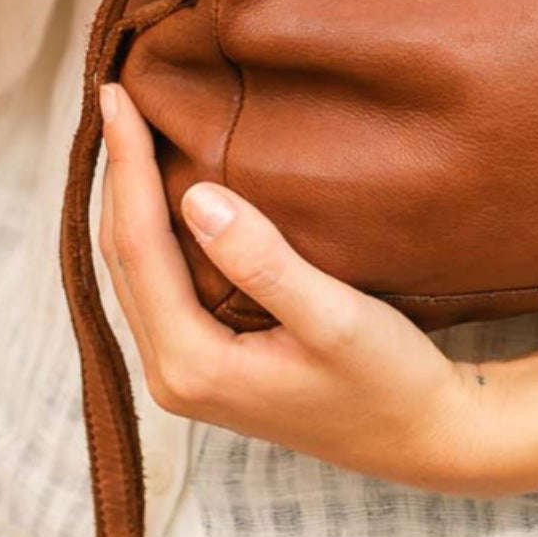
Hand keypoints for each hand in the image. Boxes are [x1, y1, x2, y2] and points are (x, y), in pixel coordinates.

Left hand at [98, 84, 492, 490]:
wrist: (423, 438)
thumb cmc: (390, 381)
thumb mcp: (336, 318)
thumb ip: (264, 262)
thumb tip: (196, 198)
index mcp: (193, 365)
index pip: (138, 247)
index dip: (126, 168)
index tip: (118, 98)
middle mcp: (173, 376)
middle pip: (121, 259)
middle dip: (116, 177)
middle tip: (114, 99)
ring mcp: (186, 375)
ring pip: (134, 274)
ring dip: (128, 203)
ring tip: (127, 136)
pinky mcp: (206, 367)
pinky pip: (158, 287)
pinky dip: (152, 234)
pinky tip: (163, 197)